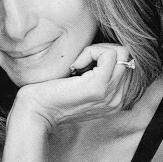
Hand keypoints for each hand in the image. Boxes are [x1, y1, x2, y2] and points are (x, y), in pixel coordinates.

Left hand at [10, 44, 131, 131]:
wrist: (36, 111)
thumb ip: (97, 74)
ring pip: (121, 53)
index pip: (126, 63)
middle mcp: (117, 100)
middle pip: (126, 56)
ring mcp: (111, 94)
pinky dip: (90, 52)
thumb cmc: (51, 94)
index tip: (82, 67)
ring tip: (77, 65)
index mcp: (114, 100)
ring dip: (96, 51)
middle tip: (79, 62)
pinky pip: (108, 54)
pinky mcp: (99, 87)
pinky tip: (74, 67)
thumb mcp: (80, 85)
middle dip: (102, 50)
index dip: (104, 57)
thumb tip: (105, 50)